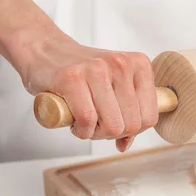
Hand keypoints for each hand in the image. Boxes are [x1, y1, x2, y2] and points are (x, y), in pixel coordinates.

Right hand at [20, 36, 158, 151]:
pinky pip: (87, 120)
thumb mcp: (113, 87)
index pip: (150, 117)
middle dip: (112, 133)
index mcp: (139, 64)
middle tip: (96, 125)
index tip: (115, 125)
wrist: (45, 51)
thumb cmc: (82, 74)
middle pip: (132, 124)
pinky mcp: (72, 77)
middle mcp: (122, 64)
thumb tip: (125, 144)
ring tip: (84, 122)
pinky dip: (81, 131)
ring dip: (95, 134)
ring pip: (112, 125)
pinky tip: (74, 122)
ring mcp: (97, 69)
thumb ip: (126, 114)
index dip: (132, 131)